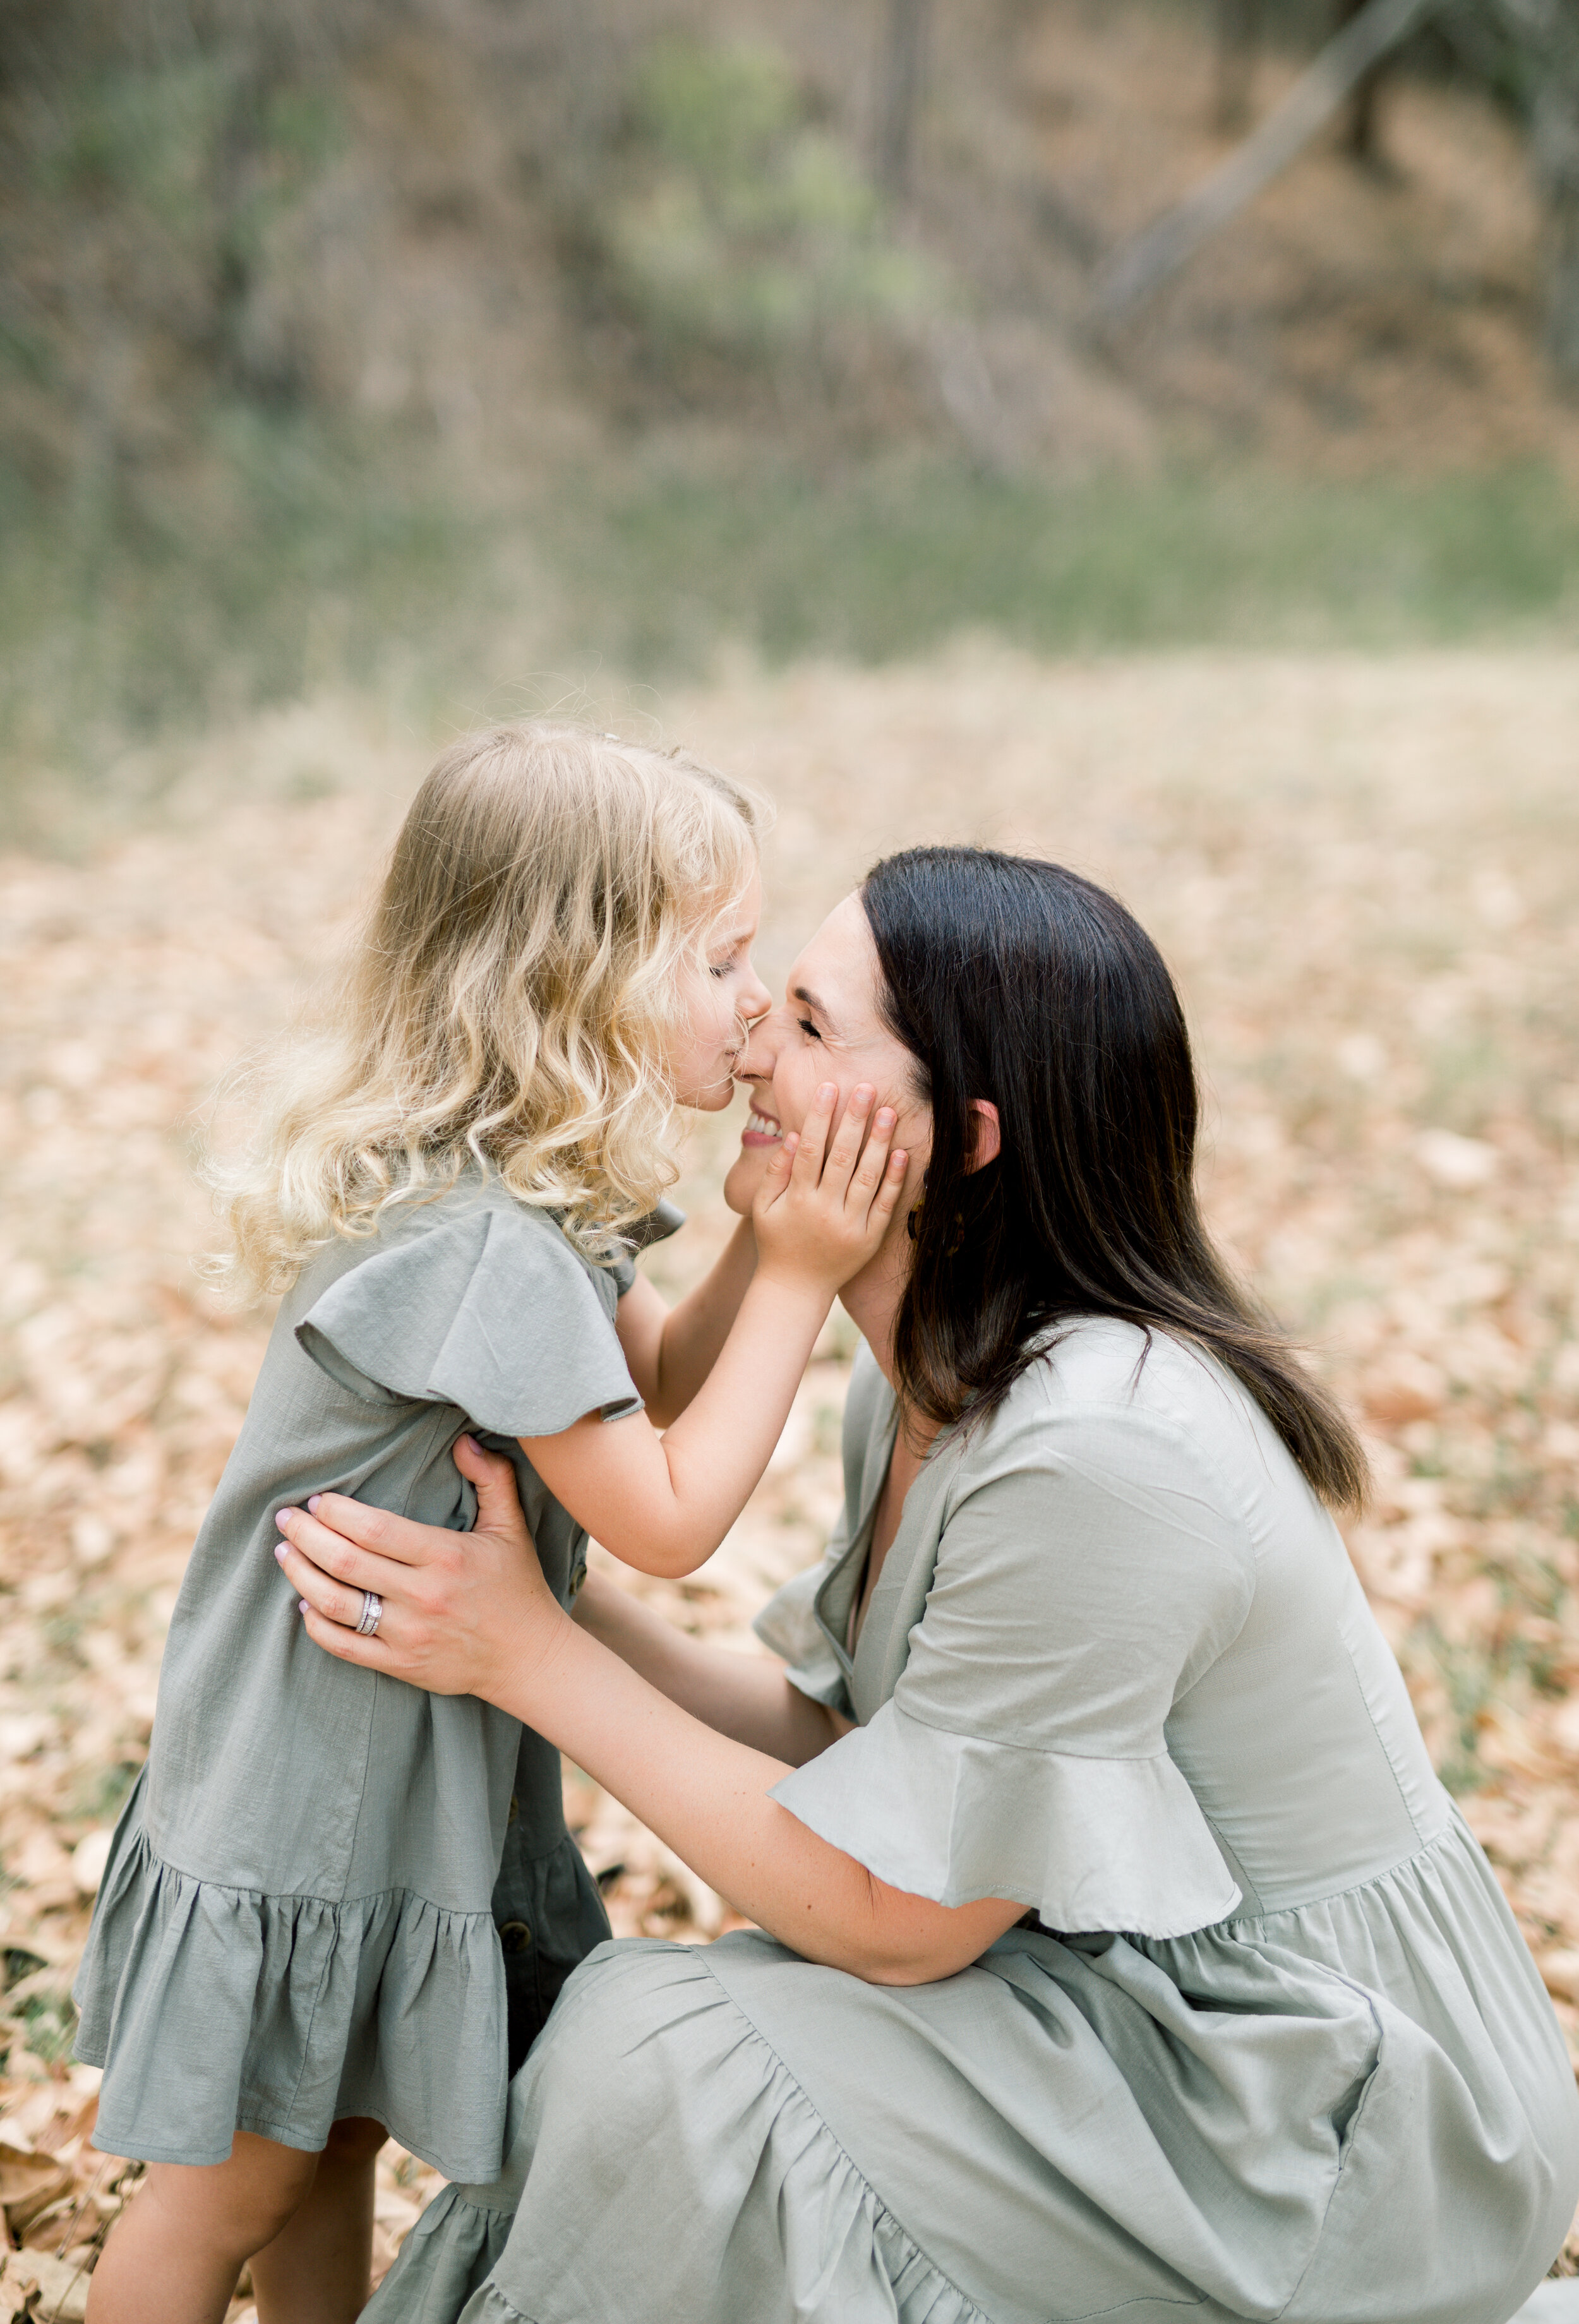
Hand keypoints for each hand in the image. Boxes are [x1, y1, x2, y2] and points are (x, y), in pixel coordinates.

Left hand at [273, 1434, 569, 1702]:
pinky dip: (315, 1624)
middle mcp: (423, 1595)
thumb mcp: (511, 1527)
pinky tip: (303, 1603)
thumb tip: (464, 1441)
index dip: (337, 1512)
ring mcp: (408, 1634)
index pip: (374, 1529)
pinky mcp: (400, 1665)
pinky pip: (343, 1645)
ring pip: (335, 1603)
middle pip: (345, 1562)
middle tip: (285, 1518)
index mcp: (446, 1556)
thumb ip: (492, 1478)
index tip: (317, 1500)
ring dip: (301, 1575)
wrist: (529, 1658)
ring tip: (285, 1553)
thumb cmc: (517, 1586)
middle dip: (306, 1536)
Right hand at [750, 1083, 906, 1295]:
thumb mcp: (763, 1208)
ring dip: (879, 1142)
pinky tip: (902, 1153)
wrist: (796, 1289)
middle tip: (866, 1088)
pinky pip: (885, 1205)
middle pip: (842, 1157)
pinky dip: (894, 1179)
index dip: (819, 1116)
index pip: (809, 1148)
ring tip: (888, 1112)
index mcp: (797, 1199)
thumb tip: (792, 1135)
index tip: (829, 1088)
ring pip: (868, 1177)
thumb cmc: (777, 1242)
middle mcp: (825, 1210)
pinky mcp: (869, 1238)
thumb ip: (776, 1172)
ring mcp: (850, 1225)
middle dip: (854, 1120)